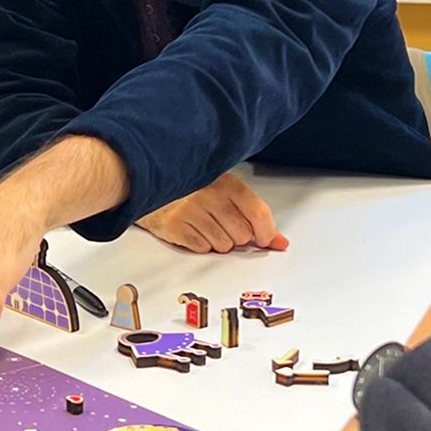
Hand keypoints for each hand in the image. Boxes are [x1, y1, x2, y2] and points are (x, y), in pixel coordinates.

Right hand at [136, 173, 287, 252]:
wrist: (151, 186)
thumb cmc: (192, 190)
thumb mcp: (226, 193)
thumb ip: (253, 216)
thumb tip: (279, 242)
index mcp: (226, 181)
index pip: (258, 212)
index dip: (267, 232)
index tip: (267, 240)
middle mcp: (208, 194)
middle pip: (242, 235)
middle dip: (237, 236)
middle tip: (223, 225)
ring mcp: (190, 210)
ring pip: (223, 246)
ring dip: (218, 242)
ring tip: (205, 225)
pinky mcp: (175, 226)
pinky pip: (202, 249)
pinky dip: (201, 245)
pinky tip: (193, 230)